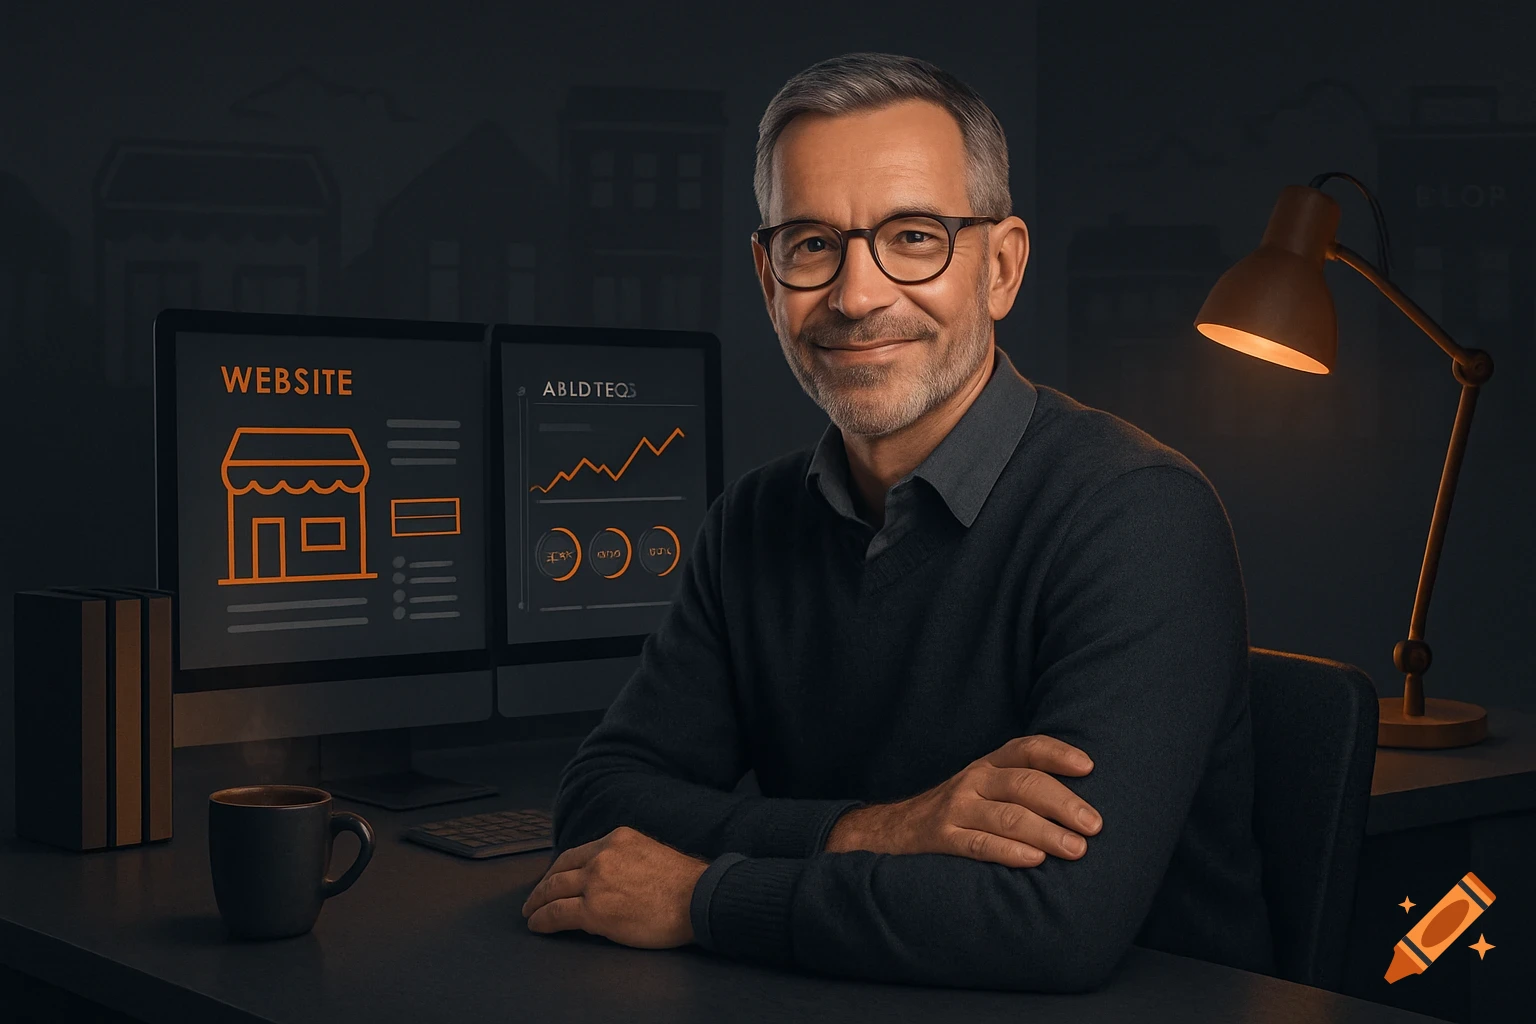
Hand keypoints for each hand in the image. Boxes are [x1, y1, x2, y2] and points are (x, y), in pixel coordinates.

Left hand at [522, 826, 709, 948]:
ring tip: (531, 913)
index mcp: (617, 839)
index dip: (560, 868)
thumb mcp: (651, 854)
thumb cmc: (684, 883)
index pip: (578, 853)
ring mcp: (596, 882)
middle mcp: (602, 855)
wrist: (698, 898)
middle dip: (544, 885)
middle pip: (561, 870)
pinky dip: (542, 919)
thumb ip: (627, 861)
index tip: (554, 879)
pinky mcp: (595, 910)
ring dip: (538, 902)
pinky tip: (537, 925)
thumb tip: (612, 880)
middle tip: (534, 898)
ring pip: (554, 890)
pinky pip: (557, 913)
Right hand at [824, 734, 1101, 868]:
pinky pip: (980, 844)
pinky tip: (1034, 860)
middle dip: (1064, 803)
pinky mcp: (942, 839)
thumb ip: (1022, 786)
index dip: (1058, 753)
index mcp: (988, 765)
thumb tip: (1084, 802)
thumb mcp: (984, 788)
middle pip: (1025, 784)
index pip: (1026, 749)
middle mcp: (974, 781)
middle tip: (1094, 825)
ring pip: (1008, 816)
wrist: (892, 831)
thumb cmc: (957, 812)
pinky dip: (1009, 852)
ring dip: (1046, 832)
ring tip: (1076, 849)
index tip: (1089, 767)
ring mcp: (956, 809)